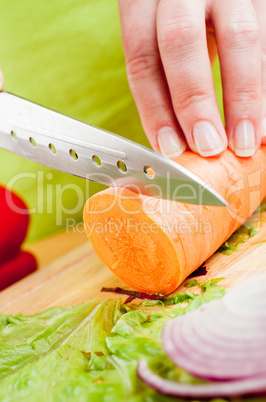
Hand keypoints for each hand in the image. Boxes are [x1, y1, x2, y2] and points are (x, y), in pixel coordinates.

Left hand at [118, 0, 265, 157]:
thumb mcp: (159, 37)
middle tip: (209, 147)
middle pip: (182, 41)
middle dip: (195, 102)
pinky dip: (265, 83)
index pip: (143, 57)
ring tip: (245, 141)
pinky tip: (263, 119)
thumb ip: (165, 77)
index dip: (155, 109)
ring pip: (241, 37)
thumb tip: (177, 140)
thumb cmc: (175, 16)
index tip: (171, 148)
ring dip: (245, 97)